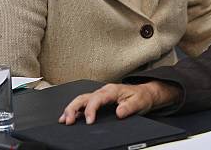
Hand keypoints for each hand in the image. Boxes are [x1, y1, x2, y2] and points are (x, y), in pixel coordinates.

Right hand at [58, 81, 181, 124]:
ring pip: (81, 99)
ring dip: (71, 108)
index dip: (90, 110)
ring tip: (64, 120)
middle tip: (68, 121)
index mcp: (112, 90)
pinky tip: (69, 117)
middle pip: (84, 97)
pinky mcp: (99, 100)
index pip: (97, 98)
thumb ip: (129, 107)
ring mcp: (100, 94)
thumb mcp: (139, 102)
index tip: (88, 121)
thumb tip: (119, 112)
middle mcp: (104, 91)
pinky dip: (75, 109)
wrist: (145, 94)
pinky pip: (84, 103)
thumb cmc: (141, 97)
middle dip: (74, 108)